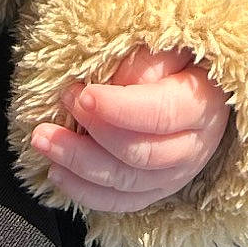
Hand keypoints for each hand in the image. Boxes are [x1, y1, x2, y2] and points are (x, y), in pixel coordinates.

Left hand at [31, 46, 231, 213]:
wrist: (202, 86)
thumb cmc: (183, 58)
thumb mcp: (175, 44)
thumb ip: (150, 59)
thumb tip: (117, 82)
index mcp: (202, 104)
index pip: (162, 114)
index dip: (121, 108)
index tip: (84, 93)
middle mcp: (193, 148)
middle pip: (141, 154)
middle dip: (94, 133)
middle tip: (63, 105)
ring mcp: (175, 175)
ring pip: (125, 182)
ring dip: (79, 164)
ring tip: (44, 140)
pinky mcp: (155, 189)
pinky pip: (120, 202)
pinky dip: (85, 192)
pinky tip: (57, 173)